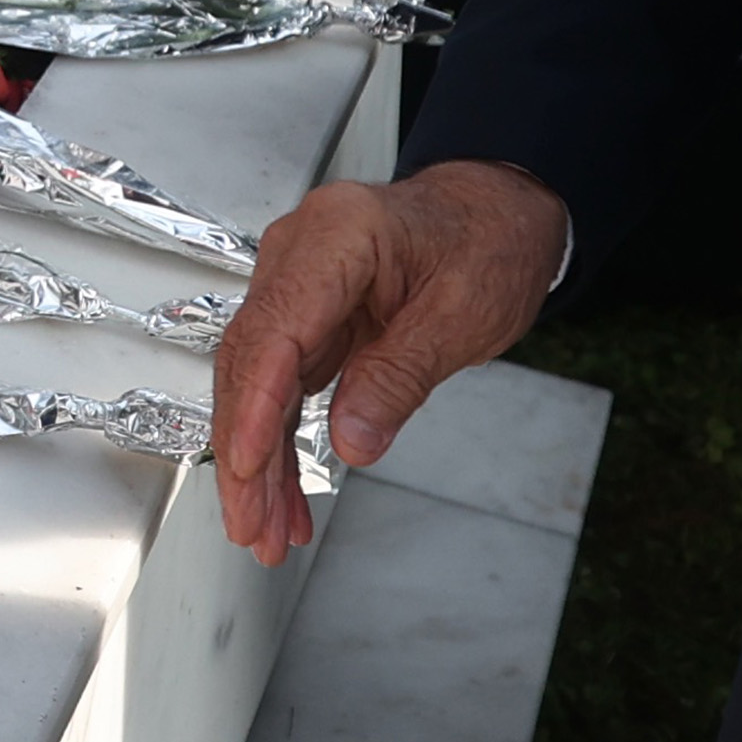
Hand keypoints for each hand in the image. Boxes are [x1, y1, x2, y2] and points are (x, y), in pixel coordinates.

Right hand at [204, 160, 570, 558]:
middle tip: (250, 525)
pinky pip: (280, 387)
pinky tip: (283, 494)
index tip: (247, 465)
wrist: (496, 211)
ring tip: (264, 530)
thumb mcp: (463, 315)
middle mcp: (299, 254)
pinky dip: (280, 442)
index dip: (254, 406)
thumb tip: (353, 439)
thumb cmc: (487, 240)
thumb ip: (400, 376)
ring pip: (255, 384)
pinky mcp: (305, 319)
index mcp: (337, 236)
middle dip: (245, 454)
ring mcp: (295, 286)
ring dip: (257, 460)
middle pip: (249, 363)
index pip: (275, 330)